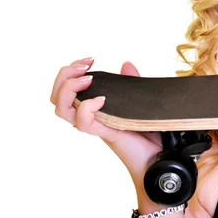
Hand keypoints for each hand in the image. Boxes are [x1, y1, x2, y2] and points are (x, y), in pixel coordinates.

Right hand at [50, 57, 163, 181]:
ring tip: (88, 79)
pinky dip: (87, 108)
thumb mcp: (139, 101)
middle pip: (56, 98)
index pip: (65, 89)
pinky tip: (101, 100)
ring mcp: (96, 126)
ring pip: (62, 110)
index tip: (90, 59)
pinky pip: (84, 124)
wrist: (162, 158)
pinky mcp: (106, 134)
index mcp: (93, 107)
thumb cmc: (150, 132)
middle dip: (64, 75)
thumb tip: (126, 64)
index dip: (70, 71)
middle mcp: (89, 117)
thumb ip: (131, 83)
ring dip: (69, 89)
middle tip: (85, 66)